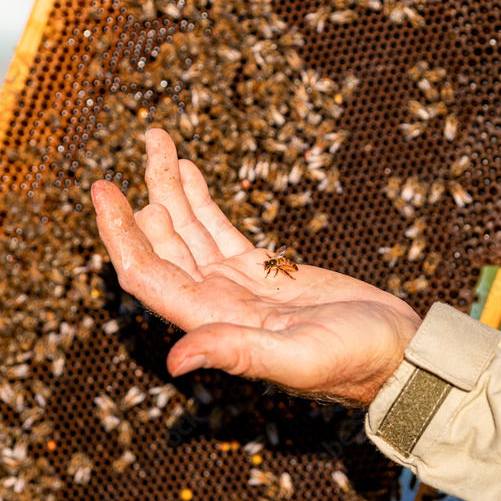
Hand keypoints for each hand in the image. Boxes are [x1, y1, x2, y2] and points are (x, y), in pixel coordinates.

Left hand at [92, 130, 420, 405]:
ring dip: (170, 186)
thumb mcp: (300, 358)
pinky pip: (216, 228)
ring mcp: (235, 282)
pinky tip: (187, 169)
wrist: (397, 355)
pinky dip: (200, 198)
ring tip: (157, 138)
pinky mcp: (262, 268)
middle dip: (144, 193)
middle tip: (143, 140)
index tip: (103, 189)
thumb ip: (238, 353)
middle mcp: (213, 300)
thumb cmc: (357, 361)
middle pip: (161, 242)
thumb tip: (175, 361)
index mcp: (213, 319)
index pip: (146, 273)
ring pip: (188, 228)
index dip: (119, 233)